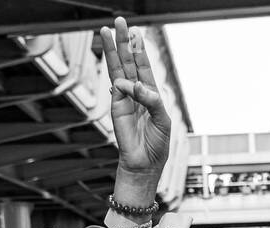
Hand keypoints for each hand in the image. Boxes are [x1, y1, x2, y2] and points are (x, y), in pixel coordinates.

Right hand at [101, 17, 171, 180]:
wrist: (144, 164)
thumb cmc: (157, 144)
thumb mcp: (163, 120)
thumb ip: (152, 100)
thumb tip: (135, 85)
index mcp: (150, 93)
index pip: (143, 66)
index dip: (139, 49)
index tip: (135, 32)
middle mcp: (136, 93)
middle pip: (128, 61)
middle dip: (124, 41)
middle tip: (119, 22)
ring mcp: (125, 98)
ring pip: (118, 69)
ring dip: (113, 50)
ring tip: (106, 31)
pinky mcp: (117, 107)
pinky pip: (118, 88)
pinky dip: (122, 82)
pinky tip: (125, 82)